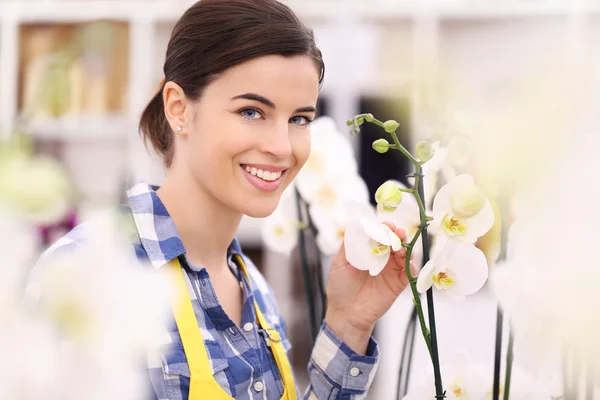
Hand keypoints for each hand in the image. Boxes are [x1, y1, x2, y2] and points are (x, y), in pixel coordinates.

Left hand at [324, 222, 416, 353]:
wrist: (346, 313)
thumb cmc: (340, 287)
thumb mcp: (339, 262)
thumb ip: (348, 244)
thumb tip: (356, 225)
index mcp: (368, 251)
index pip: (379, 234)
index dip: (383, 228)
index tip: (385, 224)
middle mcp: (382, 258)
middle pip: (394, 241)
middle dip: (397, 234)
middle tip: (396, 232)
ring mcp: (391, 270)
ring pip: (404, 253)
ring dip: (405, 247)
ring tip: (400, 247)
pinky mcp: (398, 283)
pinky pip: (410, 272)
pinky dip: (412, 265)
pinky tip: (407, 262)